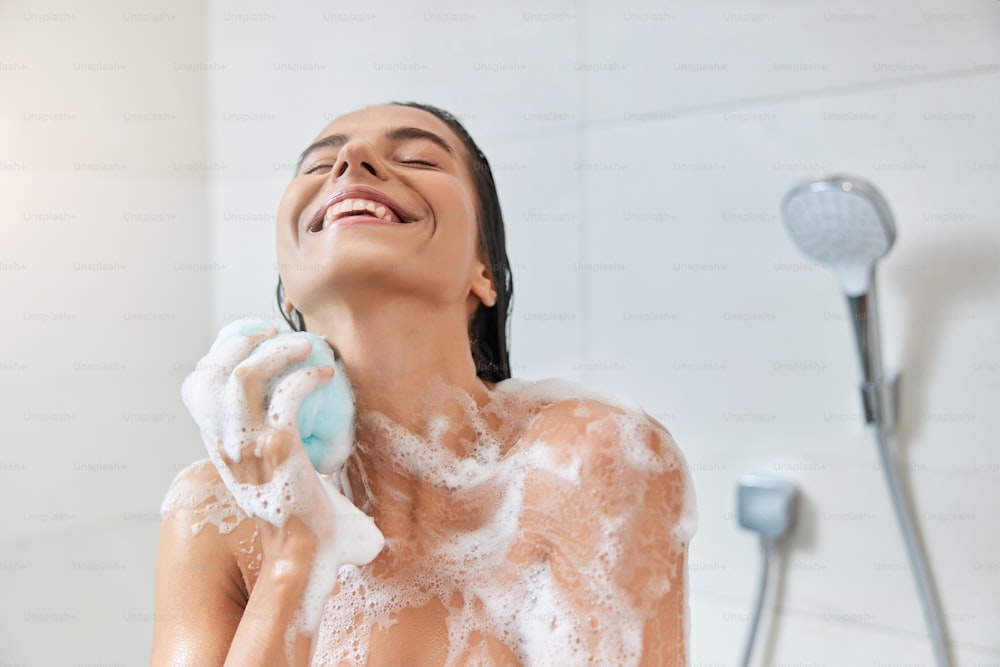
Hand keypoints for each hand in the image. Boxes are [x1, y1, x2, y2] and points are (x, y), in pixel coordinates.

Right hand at [181, 326, 382, 563]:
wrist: (307, 555)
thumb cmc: (300, 521)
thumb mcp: (269, 478)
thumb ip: (273, 451)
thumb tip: (296, 429)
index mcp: (220, 446)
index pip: (198, 388)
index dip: (220, 355)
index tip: (251, 342)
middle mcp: (226, 445)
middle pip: (213, 375)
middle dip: (243, 343)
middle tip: (274, 335)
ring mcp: (249, 447)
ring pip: (242, 377)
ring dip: (274, 352)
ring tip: (302, 345)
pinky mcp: (280, 450)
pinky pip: (287, 396)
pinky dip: (307, 377)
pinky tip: (326, 375)